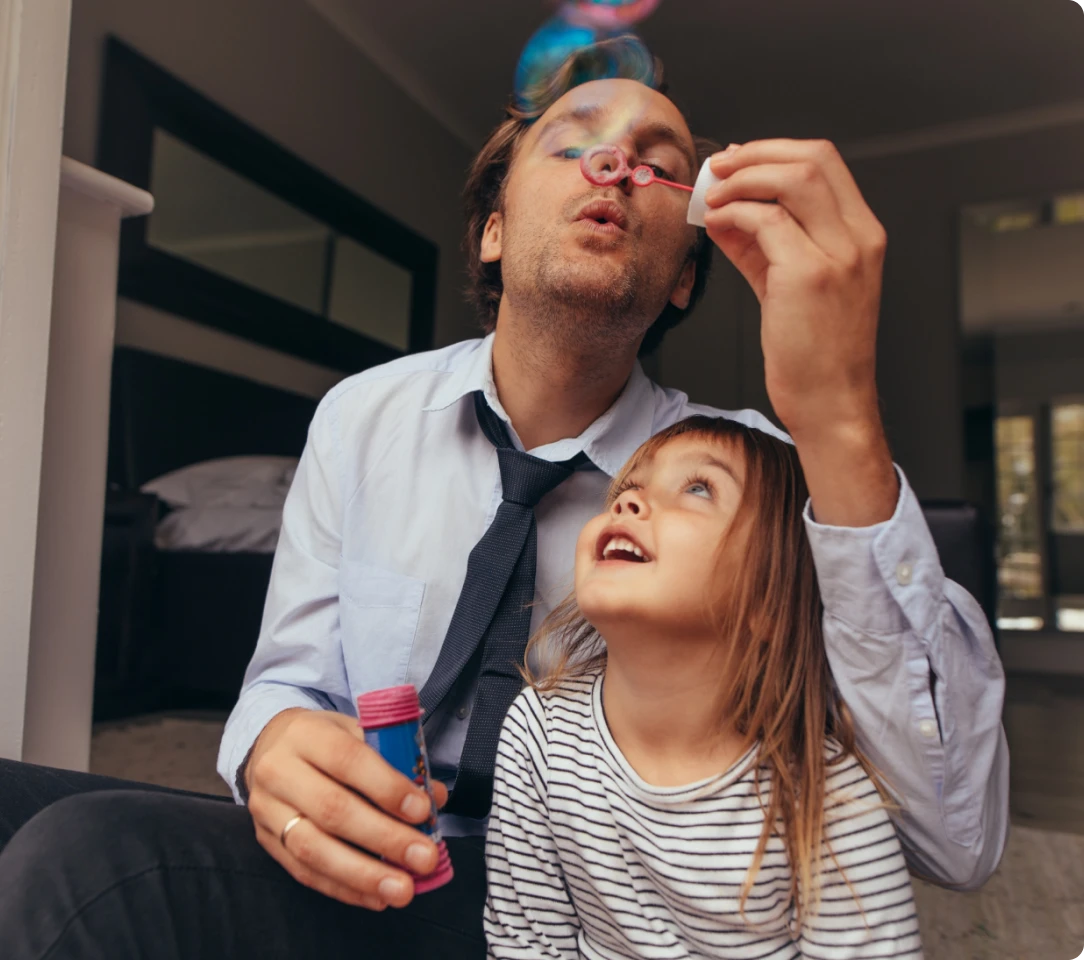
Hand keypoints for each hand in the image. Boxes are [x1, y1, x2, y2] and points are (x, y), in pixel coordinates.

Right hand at [245, 708, 448, 909]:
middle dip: (384, 837)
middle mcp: (279, 771)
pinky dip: (344, 888)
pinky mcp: (267, 842)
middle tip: (424, 857)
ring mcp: (268, 810)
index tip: (422, 811)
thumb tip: (434, 796)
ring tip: (401, 889)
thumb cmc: (325, 740)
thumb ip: (395, 759)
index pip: (348, 760)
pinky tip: (375, 897)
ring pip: (313, 848)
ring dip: (363, 874)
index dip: (386, 787)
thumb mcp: (357, 732)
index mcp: (305, 734)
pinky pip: (304, 873)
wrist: (269, 748)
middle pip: (332, 809)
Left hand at [702, 139, 886, 436]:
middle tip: (718, 168)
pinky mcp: (809, 275)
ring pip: (792, 179)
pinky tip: (714, 224)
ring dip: (742, 179)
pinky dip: (734, 214)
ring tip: (712, 196)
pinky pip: (765, 221)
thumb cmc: (813, 352)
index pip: (826, 162)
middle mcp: (859, 238)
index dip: (774, 151)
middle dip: (756, 154)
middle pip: (812, 158)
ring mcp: (838, 254)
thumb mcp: (790, 285)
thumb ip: (761, 244)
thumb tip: (724, 210)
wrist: (830, 403)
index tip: (737, 160)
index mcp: (863, 234)